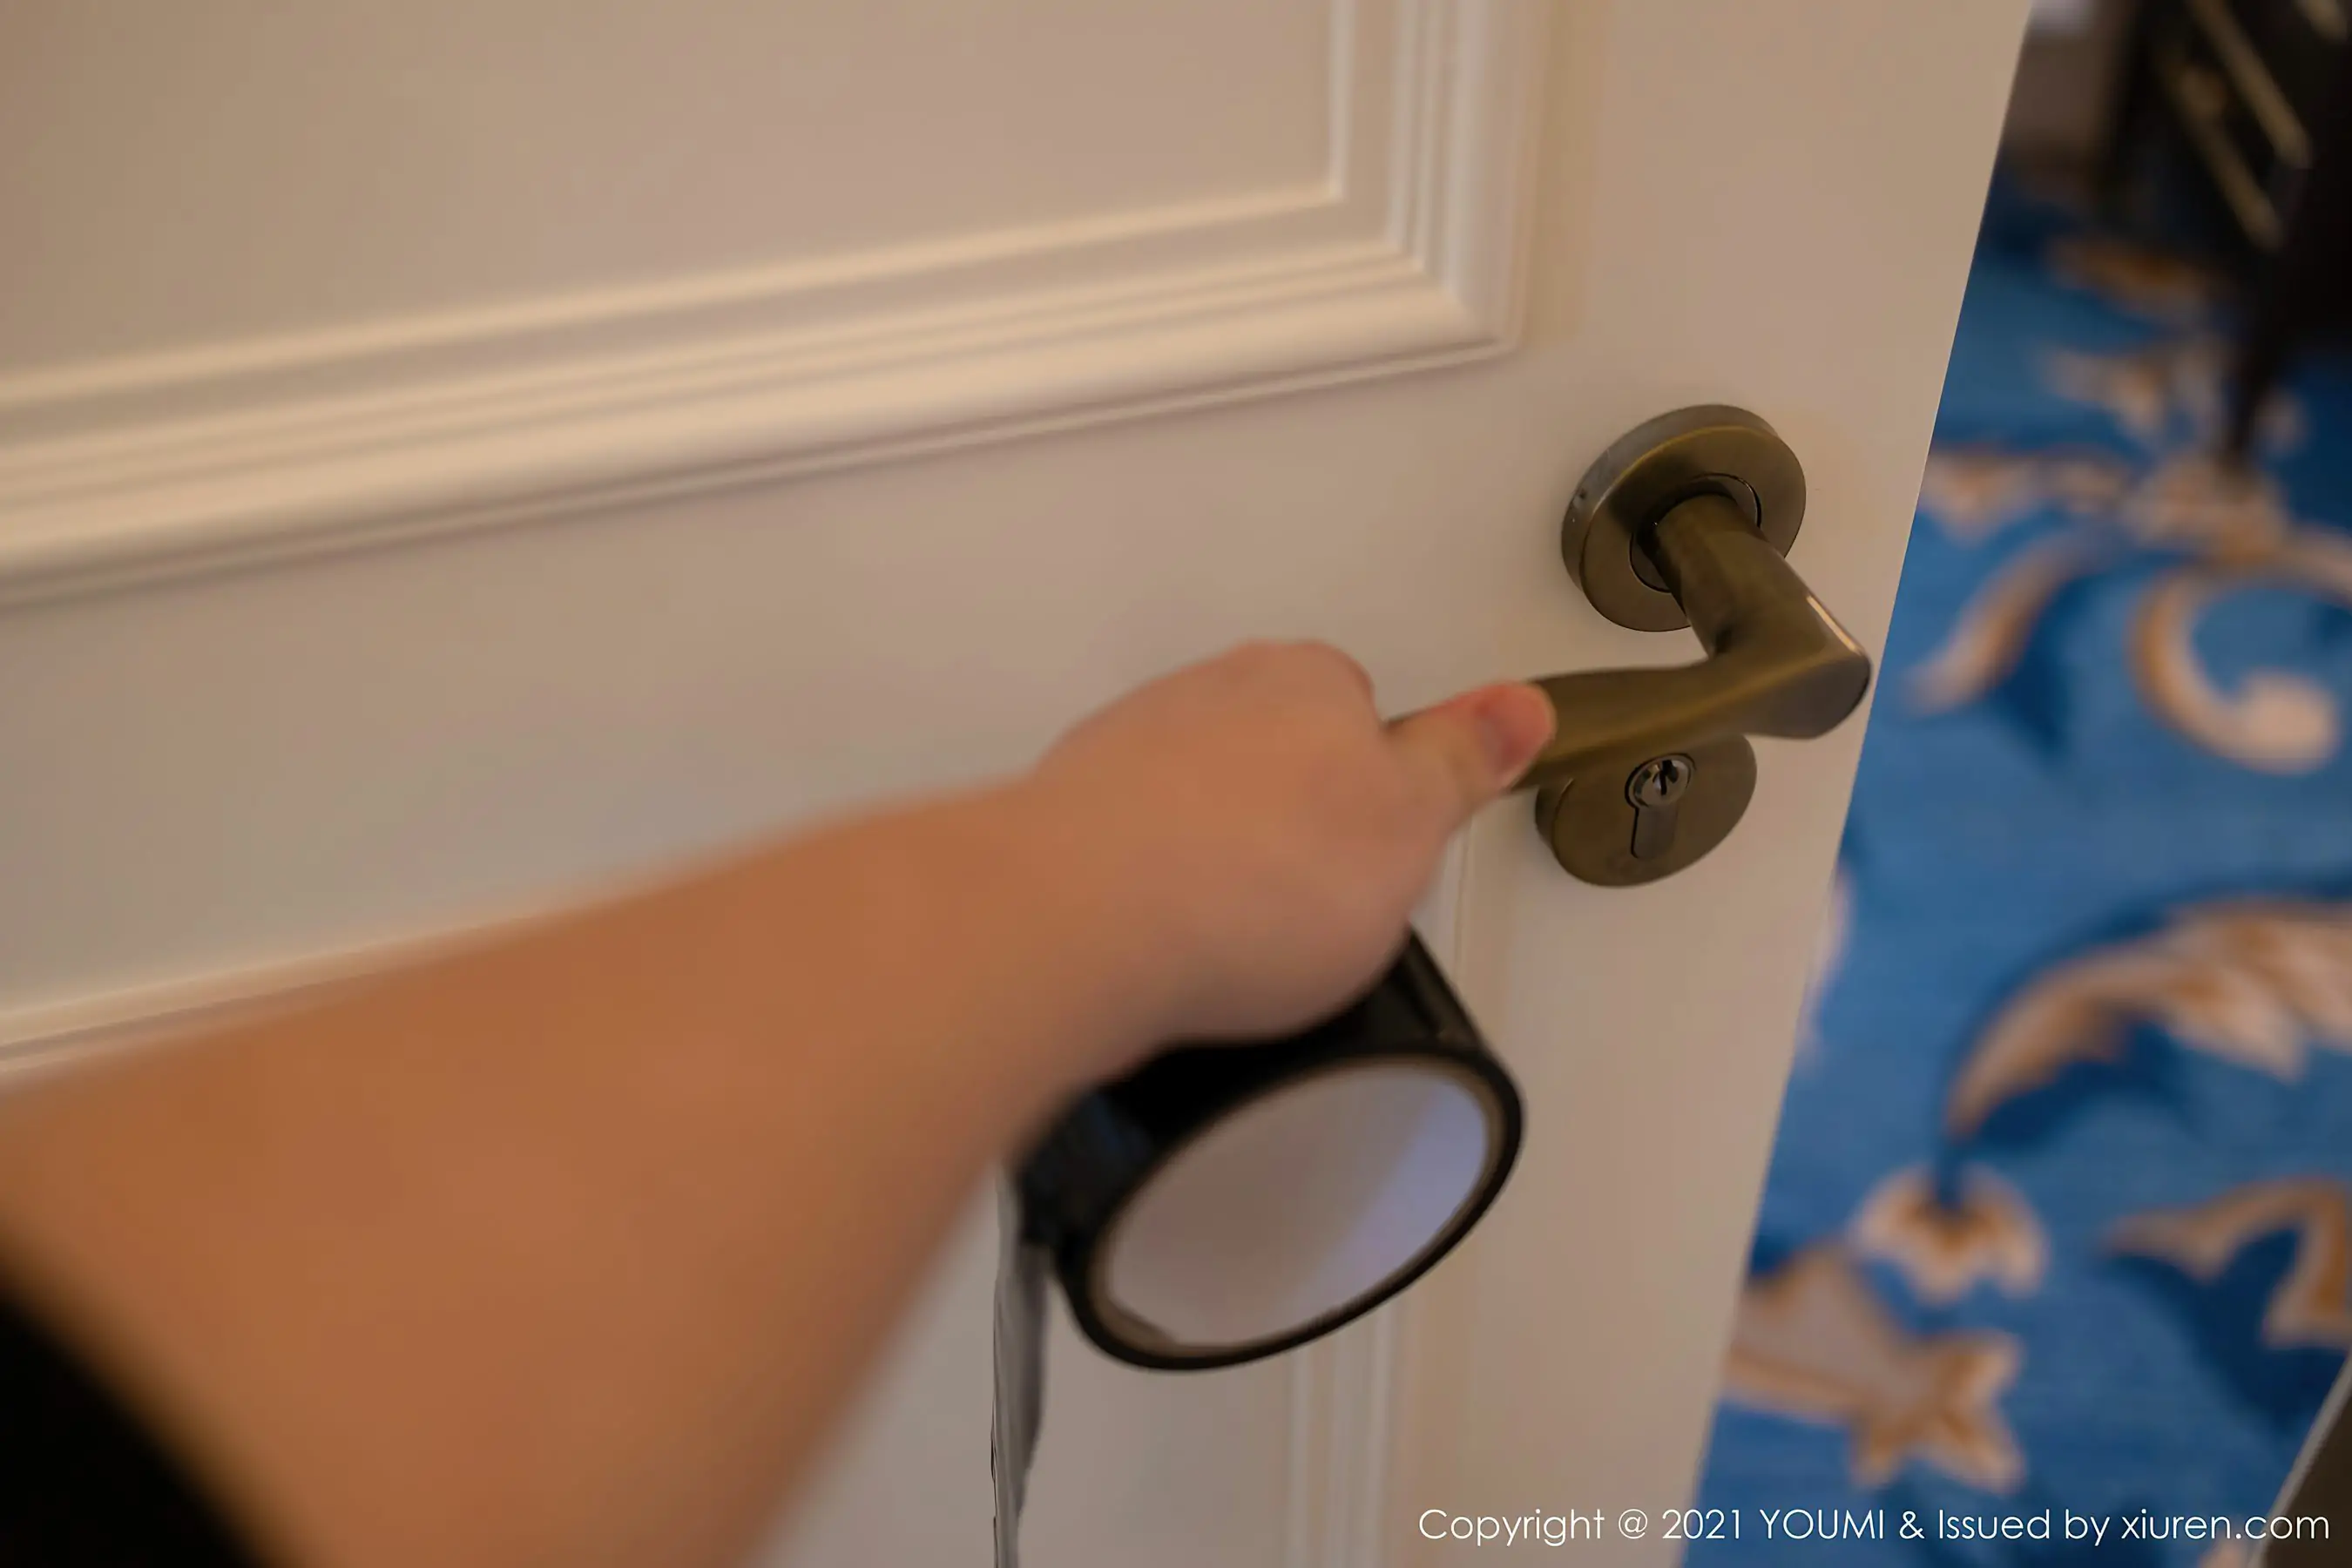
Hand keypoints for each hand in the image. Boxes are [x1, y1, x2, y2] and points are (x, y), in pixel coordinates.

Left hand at [1023, 641, 1553, 1057]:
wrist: (1082, 923)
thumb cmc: (1247, 874)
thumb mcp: (1411, 826)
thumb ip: (1462, 763)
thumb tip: (1520, 710)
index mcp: (1303, 681)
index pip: (1359, 704)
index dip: (1379, 784)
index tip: (1386, 841)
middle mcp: (1203, 697)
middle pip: (1270, 750)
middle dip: (1292, 820)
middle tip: (1319, 904)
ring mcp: (1125, 757)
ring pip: (1192, 802)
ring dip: (1213, 862)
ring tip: (1240, 947)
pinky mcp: (1063, 830)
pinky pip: (1125, 860)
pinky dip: (1147, 903)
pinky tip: (1169, 958)